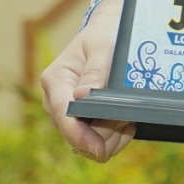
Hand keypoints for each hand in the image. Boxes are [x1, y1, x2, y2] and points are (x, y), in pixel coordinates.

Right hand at [40, 0, 133, 161]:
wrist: (107, 35)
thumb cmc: (104, 36)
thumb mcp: (103, 47)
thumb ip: (96, 70)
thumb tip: (81, 95)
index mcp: (55, 80)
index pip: (63, 114)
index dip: (79, 136)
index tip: (99, 149)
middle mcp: (55, 101)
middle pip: (75, 134)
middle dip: (104, 133)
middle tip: (127, 118)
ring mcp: (66, 114)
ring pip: (87, 143)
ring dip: (111, 136)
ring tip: (127, 117)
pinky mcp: (79, 122)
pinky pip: (95, 142)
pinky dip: (114, 137)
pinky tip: (126, 122)